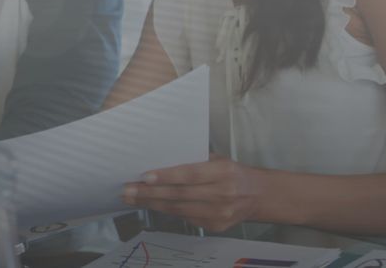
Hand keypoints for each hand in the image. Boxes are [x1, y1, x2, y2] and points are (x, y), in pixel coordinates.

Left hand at [121, 154, 264, 232]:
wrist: (258, 196)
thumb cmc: (232, 172)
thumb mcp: (218, 159)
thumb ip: (194, 161)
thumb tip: (159, 160)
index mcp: (223, 172)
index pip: (190, 175)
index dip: (166, 176)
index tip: (144, 177)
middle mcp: (222, 194)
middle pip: (180, 195)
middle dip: (150, 193)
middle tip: (127, 190)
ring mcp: (219, 214)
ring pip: (179, 209)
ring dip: (152, 204)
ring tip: (132, 198)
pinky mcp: (215, 227)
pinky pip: (185, 218)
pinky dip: (167, 211)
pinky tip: (151, 205)